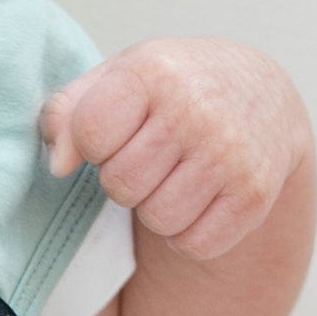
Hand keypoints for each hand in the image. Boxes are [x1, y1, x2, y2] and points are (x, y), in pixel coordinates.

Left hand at [39, 40, 311, 265]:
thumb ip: (67, 113)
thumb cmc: (171, 88)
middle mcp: (197, 109)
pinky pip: (195, 244)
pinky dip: (191, 232)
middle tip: (152, 155)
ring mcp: (231, 153)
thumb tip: (57, 166)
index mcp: (154, 71)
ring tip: (177, 174)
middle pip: (121, 185)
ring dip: (158, 207)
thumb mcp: (115, 79)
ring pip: (159, 220)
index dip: (95, 143)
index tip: (117, 130)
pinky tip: (202, 196)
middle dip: (126, 179)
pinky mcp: (254, 194)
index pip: (90, 133)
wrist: (259, 93)